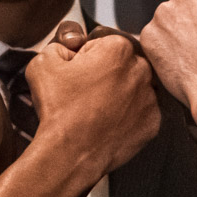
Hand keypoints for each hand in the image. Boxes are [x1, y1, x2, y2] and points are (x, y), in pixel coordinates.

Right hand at [23, 29, 159, 181]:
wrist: (69, 153)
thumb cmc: (58, 109)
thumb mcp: (43, 62)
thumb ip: (59, 44)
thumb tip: (70, 47)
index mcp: (118, 48)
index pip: (103, 44)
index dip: (86, 58)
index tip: (77, 74)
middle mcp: (141, 69)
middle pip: (123, 64)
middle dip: (107, 74)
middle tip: (85, 93)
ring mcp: (150, 98)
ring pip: (134, 88)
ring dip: (120, 94)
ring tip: (96, 110)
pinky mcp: (153, 122)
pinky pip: (141, 113)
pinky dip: (128, 117)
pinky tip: (108, 123)